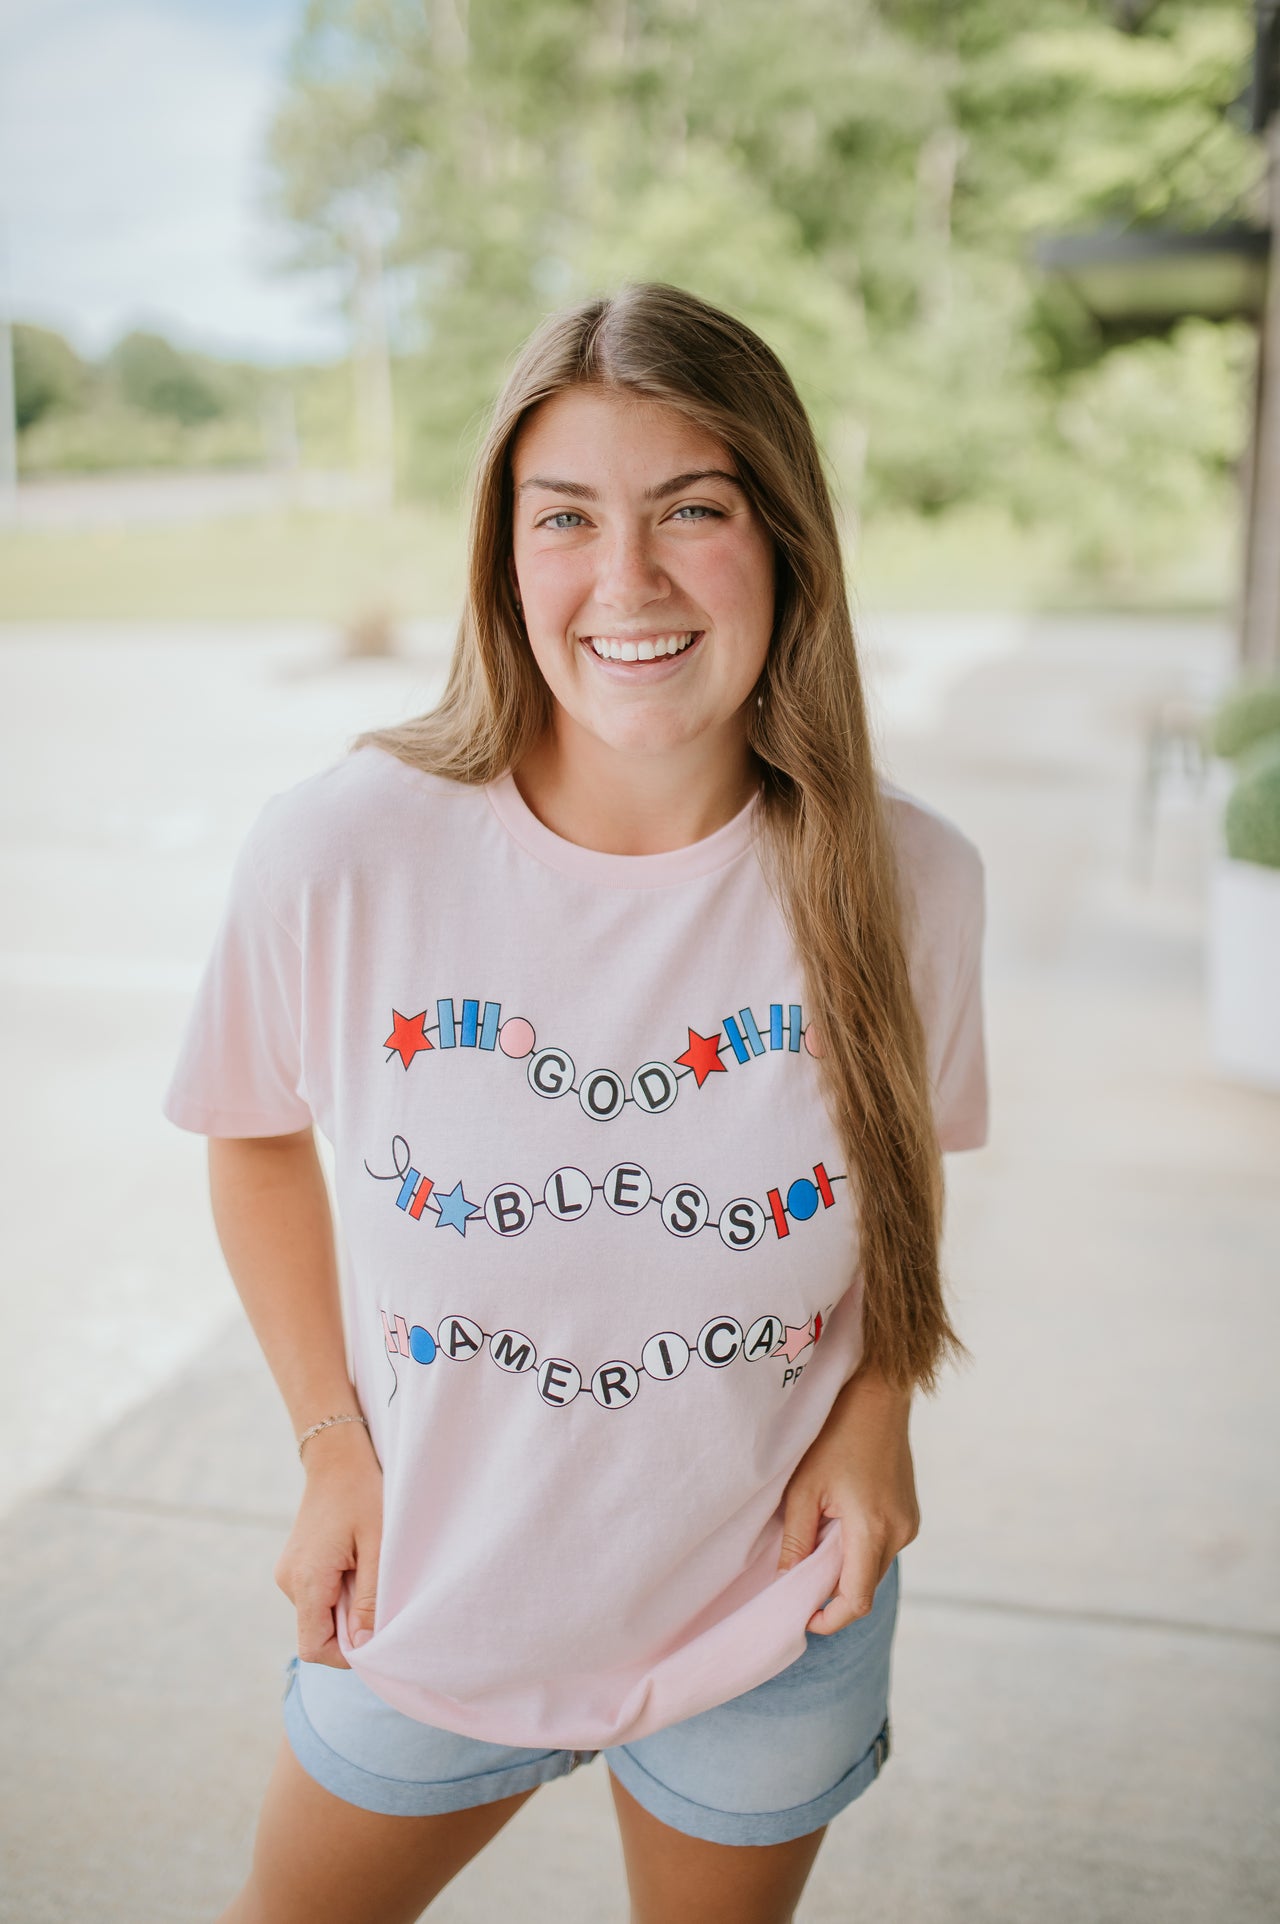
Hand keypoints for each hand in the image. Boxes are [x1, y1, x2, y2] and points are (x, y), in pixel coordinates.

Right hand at [274, 1421, 383, 1666]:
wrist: (337, 1457)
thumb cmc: (363, 1494)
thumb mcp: (378, 1546)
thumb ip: (371, 1600)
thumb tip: (364, 1647)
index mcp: (306, 1580)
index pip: (314, 1648)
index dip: (346, 1653)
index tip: (375, 1631)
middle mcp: (289, 1581)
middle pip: (318, 1633)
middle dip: (351, 1625)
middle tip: (376, 1589)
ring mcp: (288, 1573)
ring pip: (319, 1615)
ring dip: (347, 1605)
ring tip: (366, 1566)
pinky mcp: (295, 1565)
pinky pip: (317, 1596)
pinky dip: (339, 1591)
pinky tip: (355, 1561)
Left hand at [776, 1365, 919, 1634]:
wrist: (877, 1397)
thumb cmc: (835, 1435)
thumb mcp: (803, 1487)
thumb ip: (795, 1538)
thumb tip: (786, 1579)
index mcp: (872, 1528)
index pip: (856, 1599)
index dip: (830, 1619)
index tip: (804, 1619)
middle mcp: (899, 1532)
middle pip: (865, 1587)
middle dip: (834, 1593)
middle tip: (799, 1581)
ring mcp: (909, 1523)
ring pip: (874, 1567)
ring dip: (846, 1569)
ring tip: (816, 1544)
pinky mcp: (910, 1514)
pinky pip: (883, 1547)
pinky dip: (859, 1549)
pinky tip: (838, 1524)